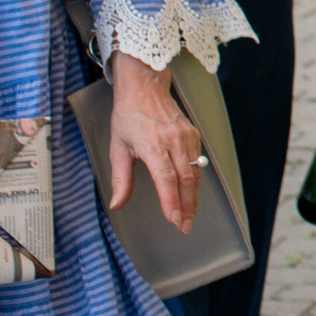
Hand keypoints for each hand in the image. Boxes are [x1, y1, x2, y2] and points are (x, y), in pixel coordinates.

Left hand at [105, 52, 200, 231]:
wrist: (145, 89)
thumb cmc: (129, 117)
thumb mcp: (117, 148)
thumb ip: (120, 178)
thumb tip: (117, 204)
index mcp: (152, 145)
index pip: (166, 179)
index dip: (171, 201)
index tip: (173, 219)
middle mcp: (173, 141)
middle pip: (186, 180)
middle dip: (187, 206)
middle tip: (184, 226)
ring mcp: (186, 138)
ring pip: (196, 173)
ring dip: (193, 197)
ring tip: (188, 215)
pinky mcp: (194, 135)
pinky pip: (198, 162)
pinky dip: (196, 180)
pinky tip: (191, 192)